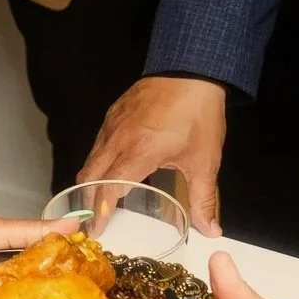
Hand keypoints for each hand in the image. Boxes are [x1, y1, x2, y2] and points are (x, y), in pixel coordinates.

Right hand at [82, 77, 229, 233]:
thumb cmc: (199, 115)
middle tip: (94, 220)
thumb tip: (210, 229)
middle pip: (89, 176)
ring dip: (92, 181)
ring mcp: (112, 124)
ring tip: (100, 199)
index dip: (100, 212)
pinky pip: (98, 143)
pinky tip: (112, 168)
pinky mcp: (113, 113)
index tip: (97, 230)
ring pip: (91, 159)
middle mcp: (117, 139)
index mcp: (138, 153)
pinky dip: (99, 161)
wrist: (192, 68)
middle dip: (88, 201)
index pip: (108, 189)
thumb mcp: (204, 160)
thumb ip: (203, 198)